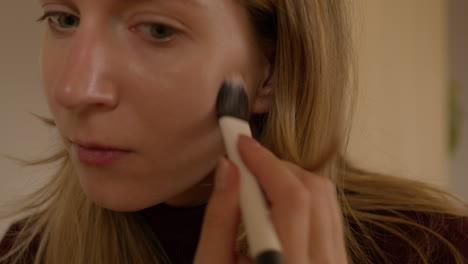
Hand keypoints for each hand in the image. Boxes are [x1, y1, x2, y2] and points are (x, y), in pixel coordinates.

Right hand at [194, 135, 347, 263]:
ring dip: (290, 179)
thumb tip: (227, 169)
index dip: (266, 163)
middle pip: (315, 192)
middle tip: (246, 163)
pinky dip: (302, 198)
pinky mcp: (336, 263)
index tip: (241, 145)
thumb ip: (220, 220)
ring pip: (326, 200)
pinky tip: (274, 206)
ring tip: (256, 183)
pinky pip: (328, 216)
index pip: (292, 200)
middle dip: (278, 167)